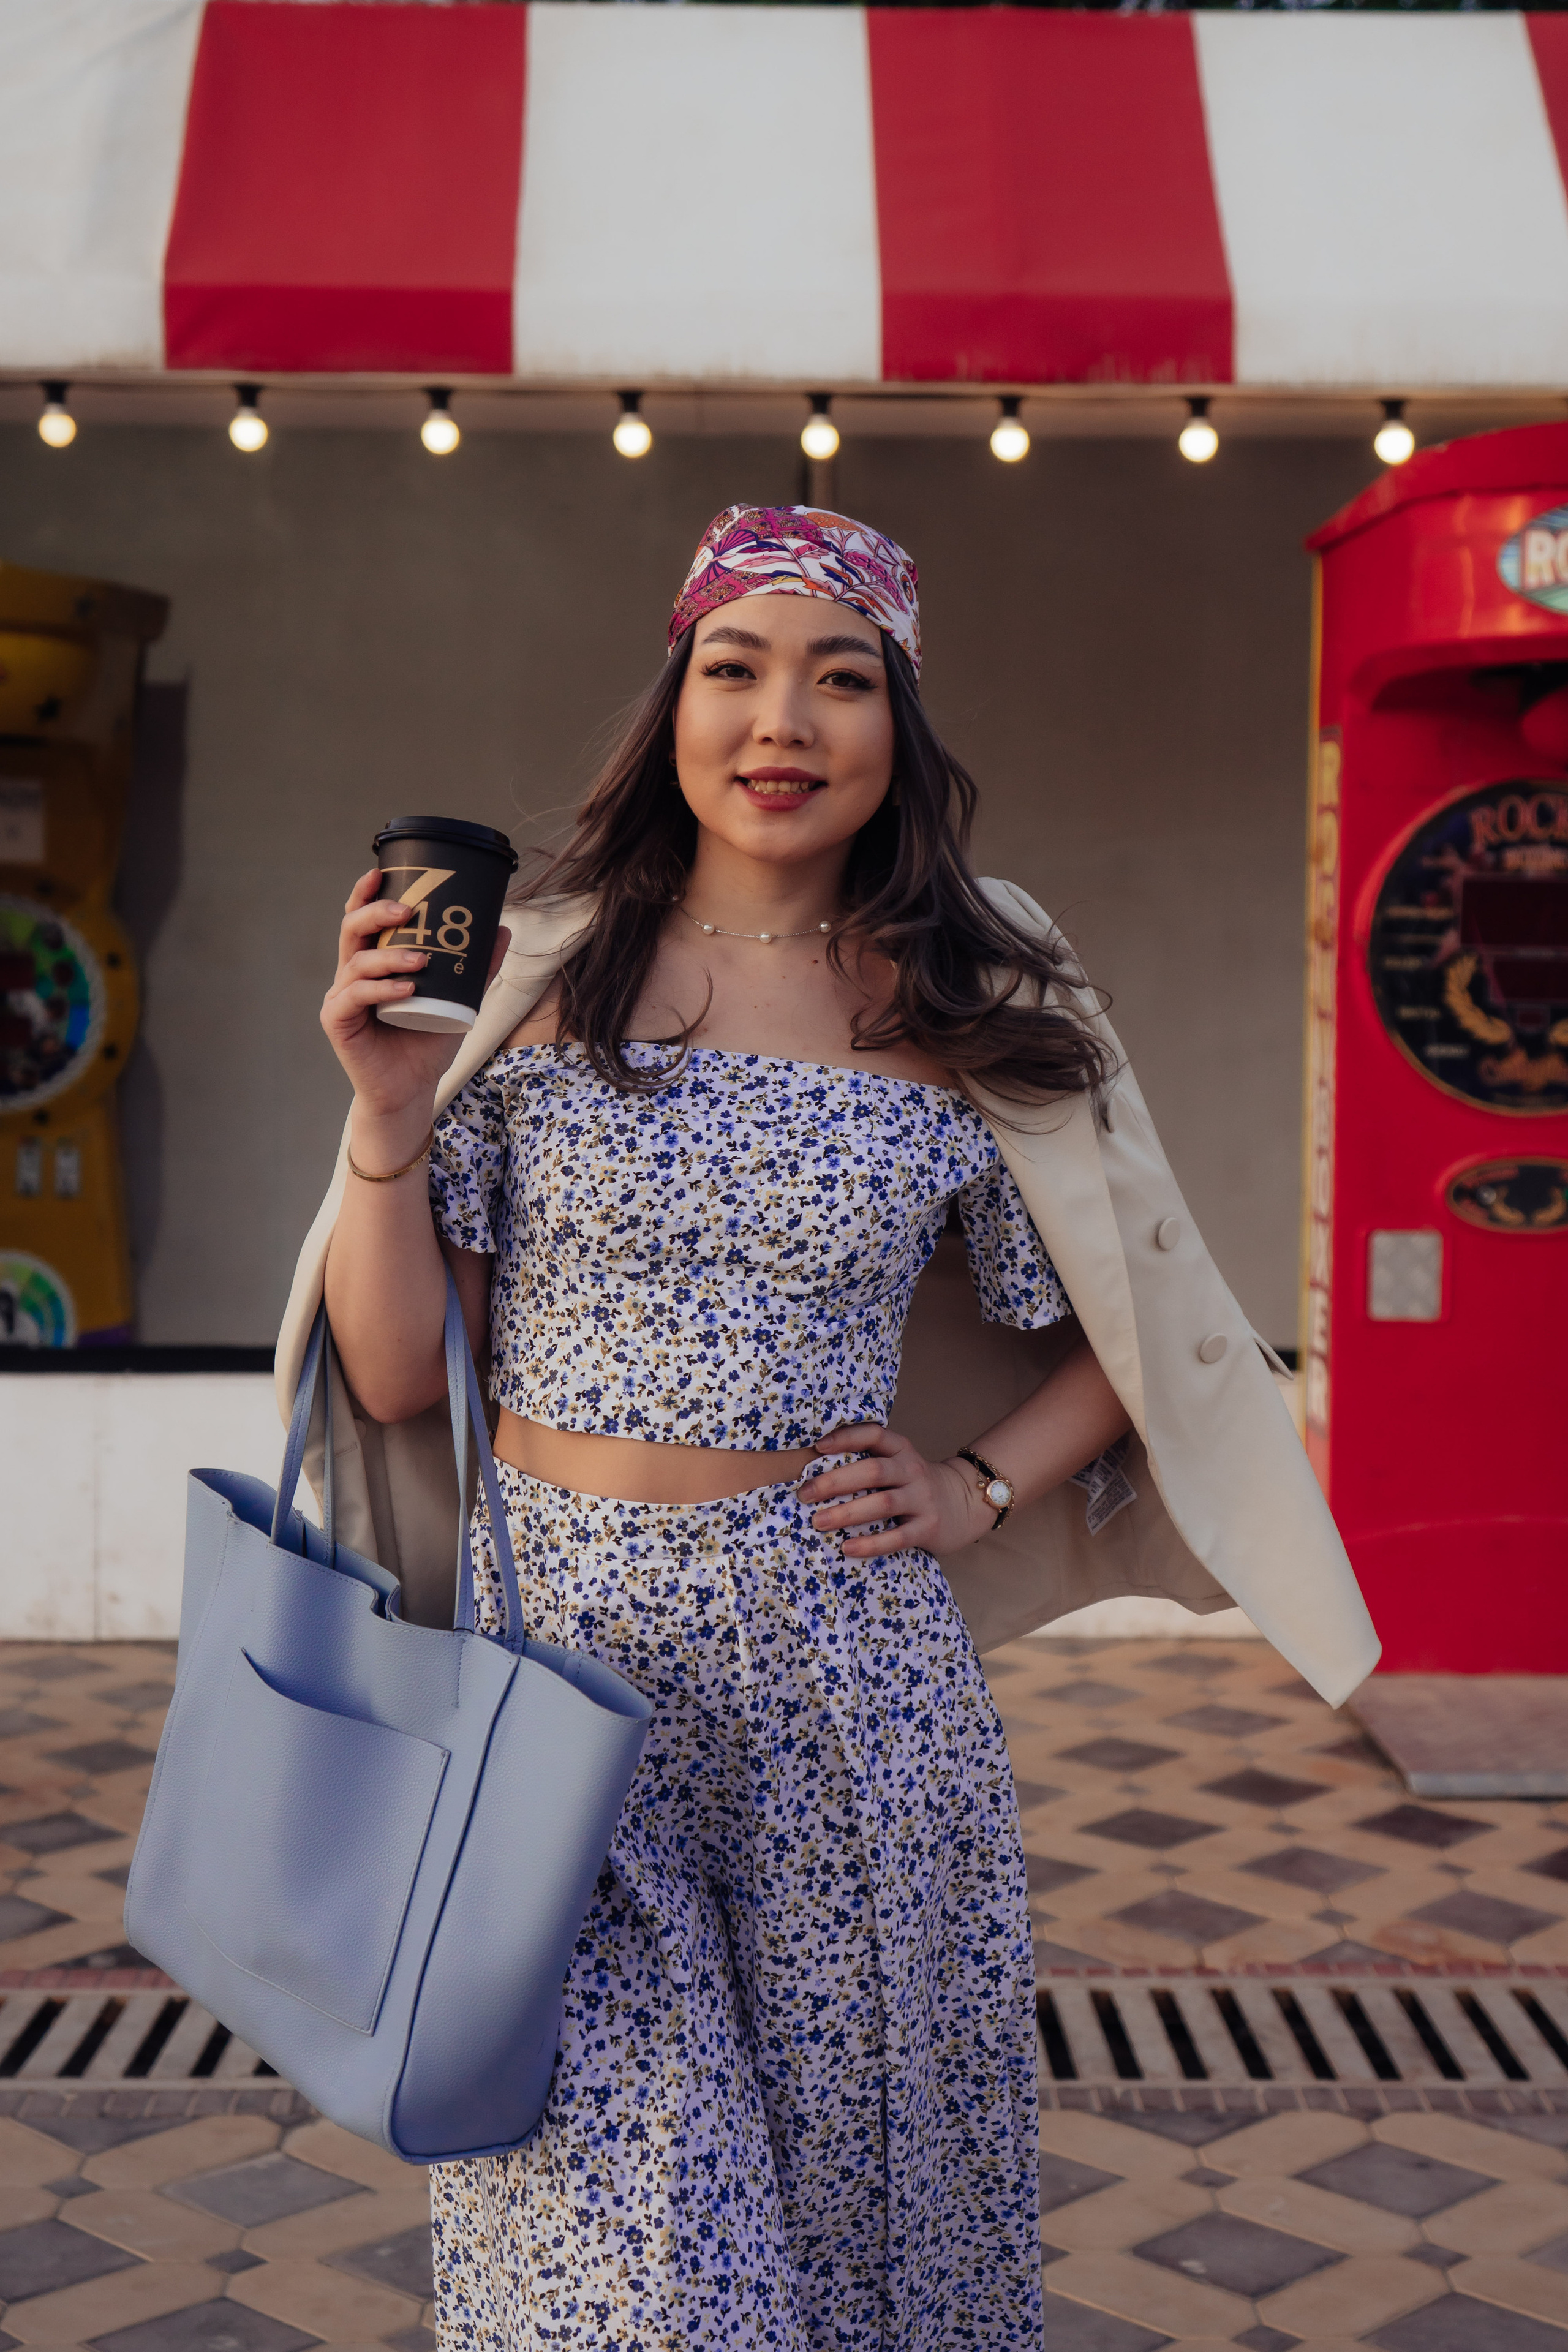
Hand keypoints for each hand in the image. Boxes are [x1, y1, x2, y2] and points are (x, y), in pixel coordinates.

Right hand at [321, 866, 510, 1122]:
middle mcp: (351, 975)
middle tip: (407, 909)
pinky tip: (406, 989)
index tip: (380, 872)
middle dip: (376, 913)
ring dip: (389, 955)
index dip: (365, 894)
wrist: (412, 1090)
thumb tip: (502, 928)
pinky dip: (381, 990)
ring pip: (355, 962)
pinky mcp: (337, 1022)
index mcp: (373, 962)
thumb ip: (477, 968)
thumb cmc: (428, 1042)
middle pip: (351, 930)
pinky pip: (355, 997)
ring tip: (422, 961)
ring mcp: (341, 997)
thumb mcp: (460, 1001)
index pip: (362, 920)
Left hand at [798, 1425, 997, 1559]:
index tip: (817, 1447)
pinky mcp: (929, 1527)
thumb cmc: (914, 1484)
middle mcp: (912, 1470)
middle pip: (872, 1471)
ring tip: (818, 1521)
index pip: (873, 1435)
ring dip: (847, 1513)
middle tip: (805, 1493)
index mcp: (901, 1450)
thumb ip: (868, 1461)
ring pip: (882, 1503)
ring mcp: (922, 1499)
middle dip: (835, 1481)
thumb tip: (813, 1470)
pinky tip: (847, 1548)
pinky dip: (871, 1544)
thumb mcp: (898, 1463)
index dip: (845, 1438)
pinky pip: (897, 1537)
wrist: (964, 1503)